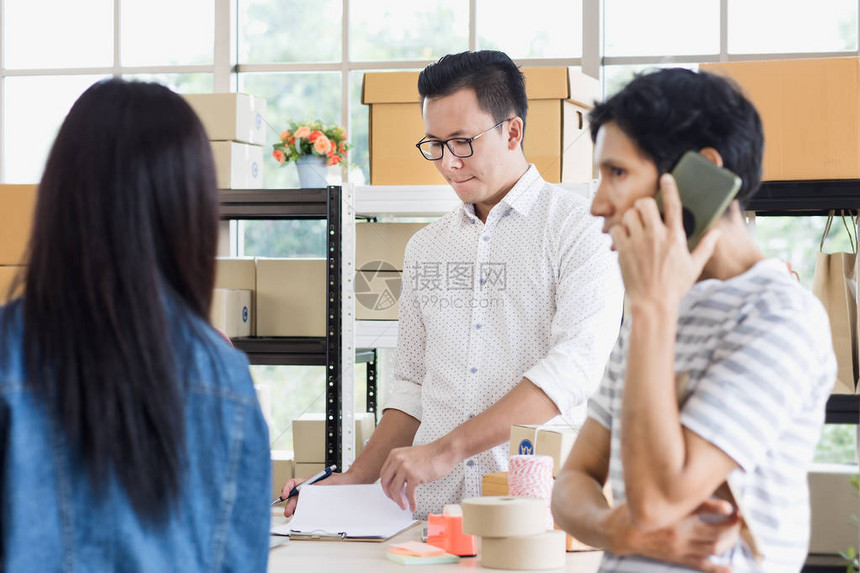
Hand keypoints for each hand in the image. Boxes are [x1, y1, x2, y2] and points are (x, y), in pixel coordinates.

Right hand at [279, 471, 357, 517]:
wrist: (351, 483)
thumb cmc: (341, 480)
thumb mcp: (327, 482)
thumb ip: (316, 487)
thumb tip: (305, 493)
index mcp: (309, 480)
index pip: (293, 483)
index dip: (286, 488)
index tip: (284, 495)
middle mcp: (309, 488)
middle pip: (294, 496)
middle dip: (290, 504)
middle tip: (288, 512)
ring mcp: (312, 496)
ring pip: (300, 503)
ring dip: (296, 508)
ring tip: (295, 514)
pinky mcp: (317, 503)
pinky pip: (308, 507)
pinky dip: (303, 511)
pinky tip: (304, 515)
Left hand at [379, 440, 457, 511]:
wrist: (444, 451)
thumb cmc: (431, 454)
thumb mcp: (410, 455)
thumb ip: (401, 465)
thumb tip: (397, 483)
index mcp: (395, 454)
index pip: (383, 474)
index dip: (386, 486)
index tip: (390, 493)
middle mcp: (397, 460)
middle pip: (385, 482)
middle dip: (389, 495)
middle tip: (395, 501)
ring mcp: (405, 467)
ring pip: (395, 490)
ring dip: (399, 501)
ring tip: (404, 505)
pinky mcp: (414, 476)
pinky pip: (408, 494)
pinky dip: (410, 502)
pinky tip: (413, 506)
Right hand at [606, 499, 739, 572]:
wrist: (620, 533)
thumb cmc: (639, 511)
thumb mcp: (656, 498)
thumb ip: (680, 495)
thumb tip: (704, 492)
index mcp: (675, 515)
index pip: (705, 510)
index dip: (722, 509)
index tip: (734, 507)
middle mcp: (681, 533)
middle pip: (717, 534)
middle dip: (733, 526)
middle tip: (738, 518)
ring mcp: (681, 548)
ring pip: (714, 548)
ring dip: (730, 541)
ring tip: (734, 531)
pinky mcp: (678, 558)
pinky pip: (702, 566)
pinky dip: (718, 569)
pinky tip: (729, 568)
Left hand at [608, 173, 720, 309]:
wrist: (653, 304)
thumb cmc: (674, 287)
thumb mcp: (694, 266)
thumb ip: (706, 246)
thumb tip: (717, 232)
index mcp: (675, 238)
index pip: (674, 205)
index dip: (670, 188)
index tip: (666, 178)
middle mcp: (656, 236)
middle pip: (645, 203)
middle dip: (643, 204)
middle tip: (644, 213)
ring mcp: (638, 243)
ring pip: (628, 214)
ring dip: (630, 217)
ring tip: (634, 227)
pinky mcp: (623, 251)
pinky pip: (615, 229)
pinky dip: (617, 231)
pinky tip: (623, 238)